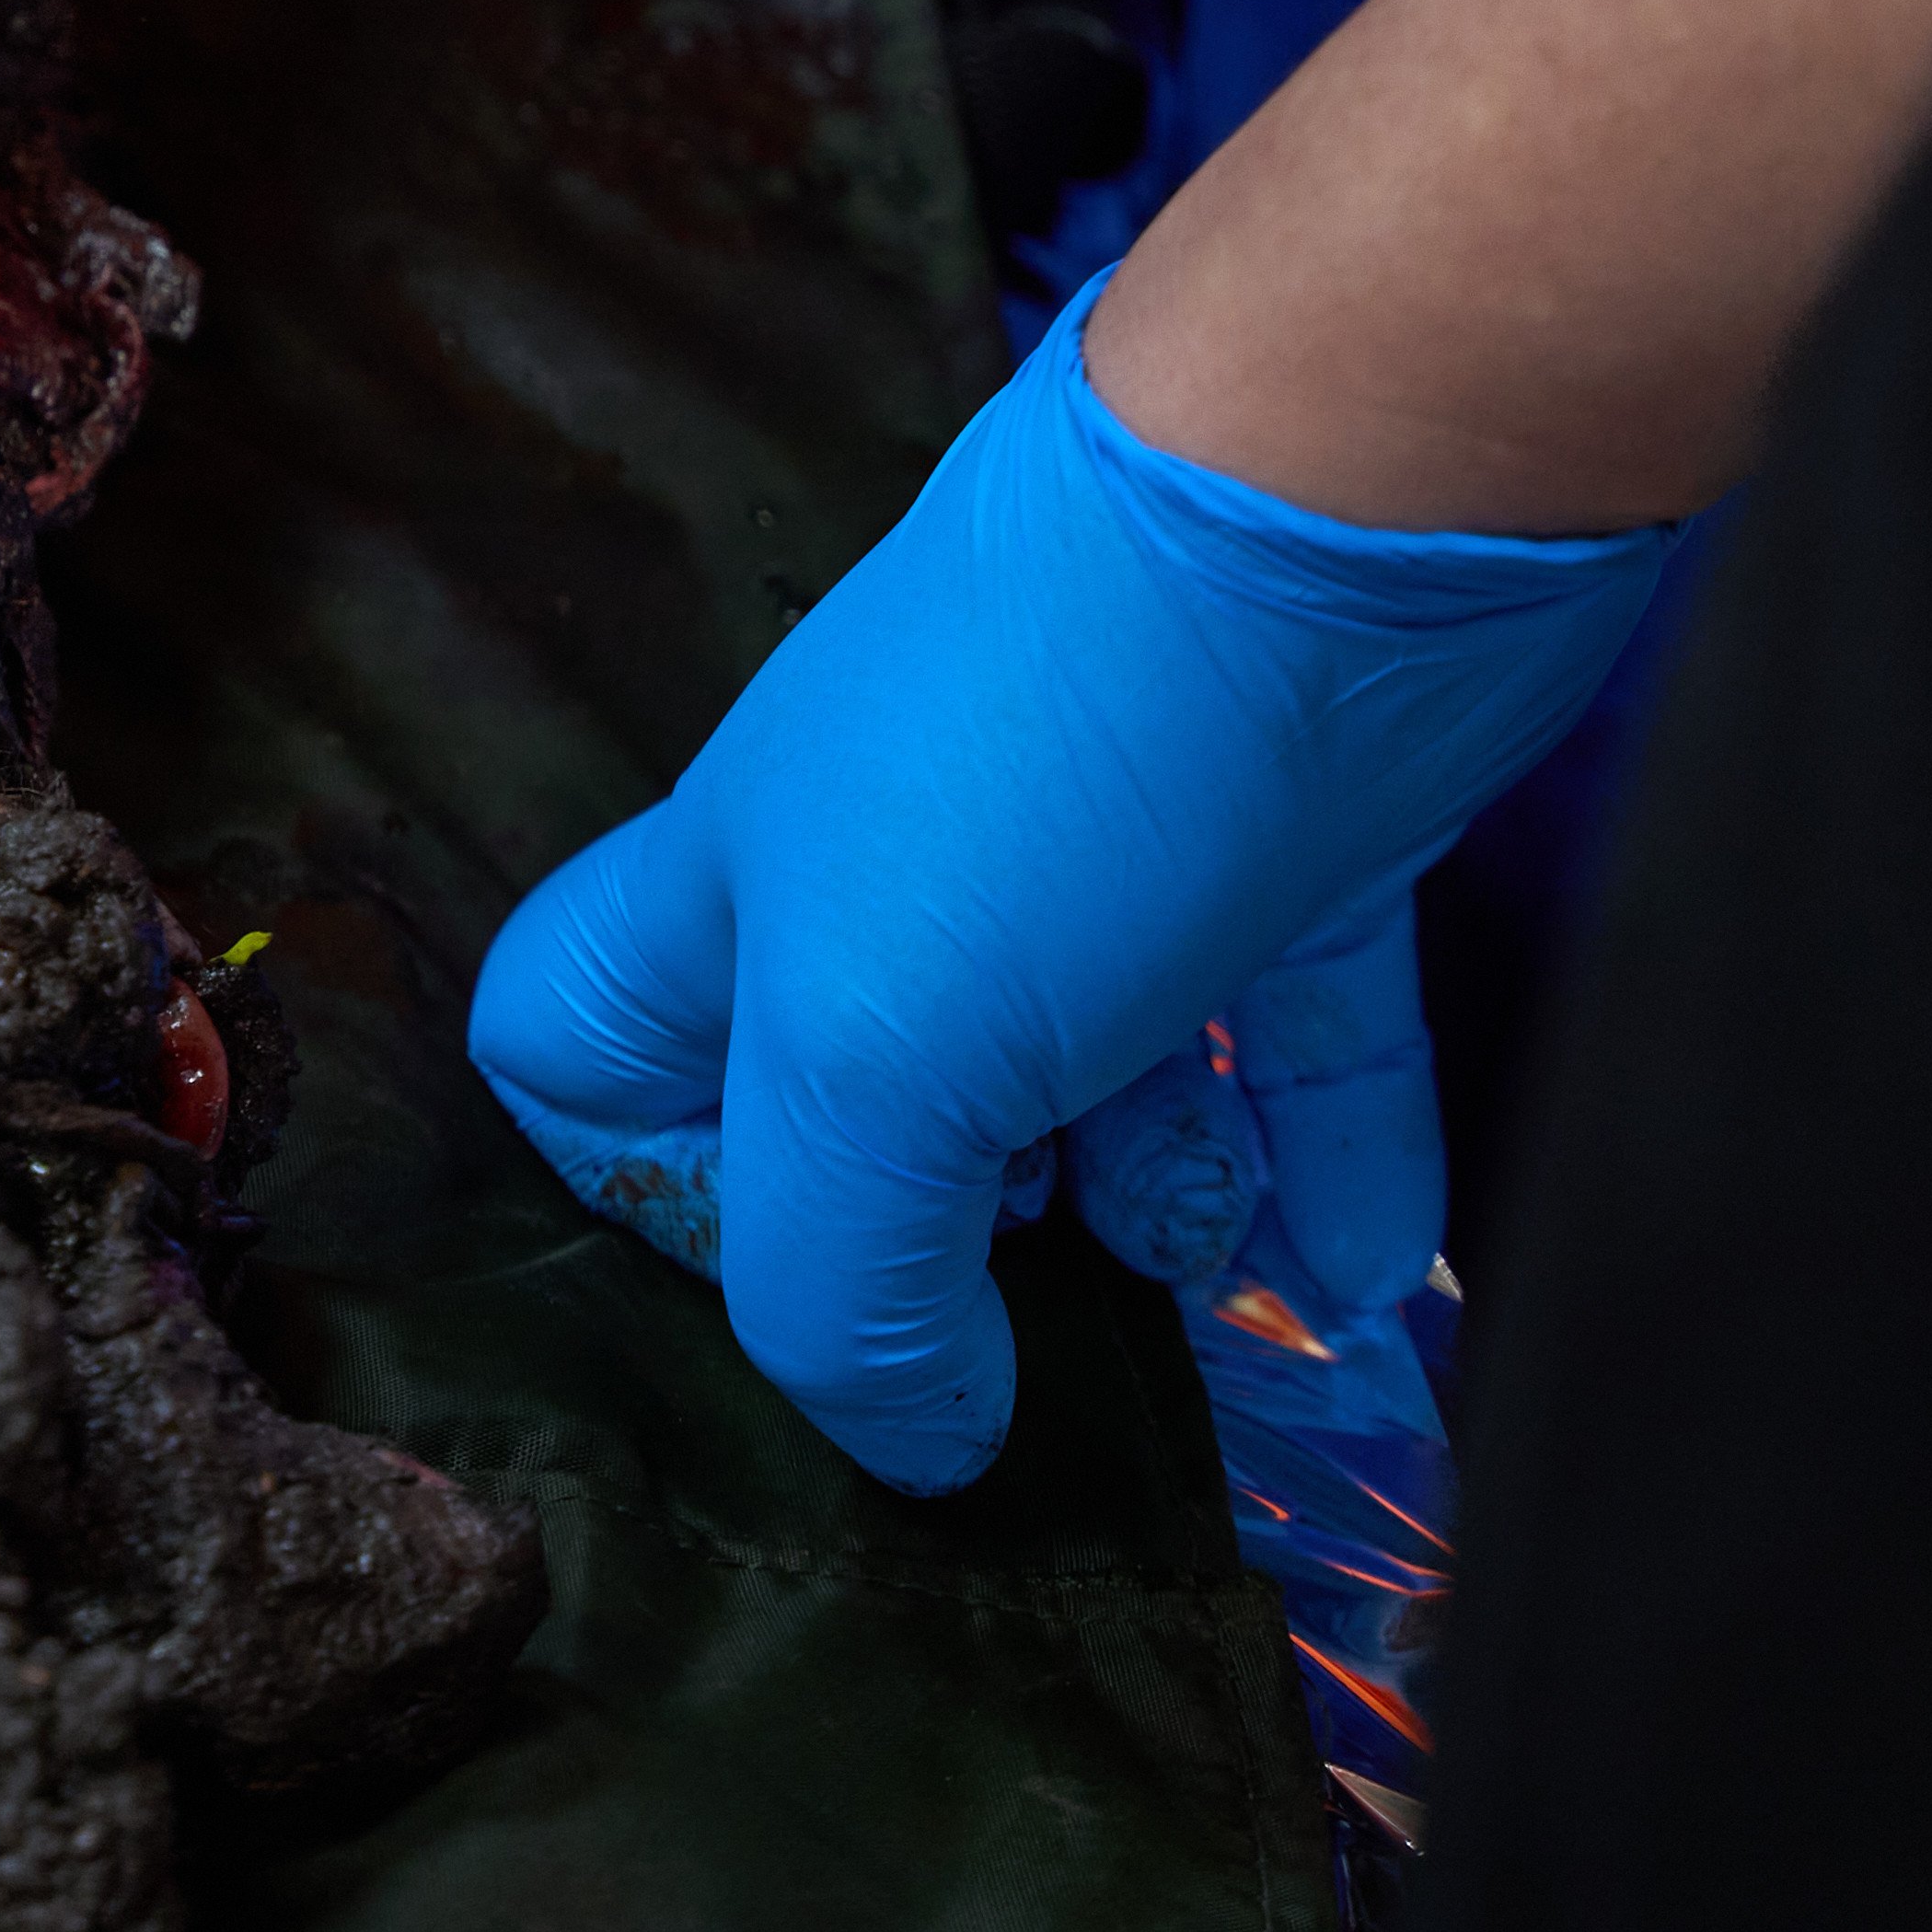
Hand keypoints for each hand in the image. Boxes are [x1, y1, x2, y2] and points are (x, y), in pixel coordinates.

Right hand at [467, 272, 1667, 1492]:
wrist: (1348, 493)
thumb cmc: (1046, 764)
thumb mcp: (866, 1060)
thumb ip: (841, 1287)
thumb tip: (924, 1438)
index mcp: (740, 905)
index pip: (574, 1035)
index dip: (625, 1170)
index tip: (767, 1254)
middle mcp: (899, 877)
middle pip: (851, 1089)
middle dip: (931, 1231)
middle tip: (1010, 1310)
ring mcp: (1097, 853)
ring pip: (1089, 1081)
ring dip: (1144, 1215)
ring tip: (1198, 1294)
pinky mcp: (1290, 836)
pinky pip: (1292, 1040)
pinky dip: (1326, 1163)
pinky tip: (1358, 1286)